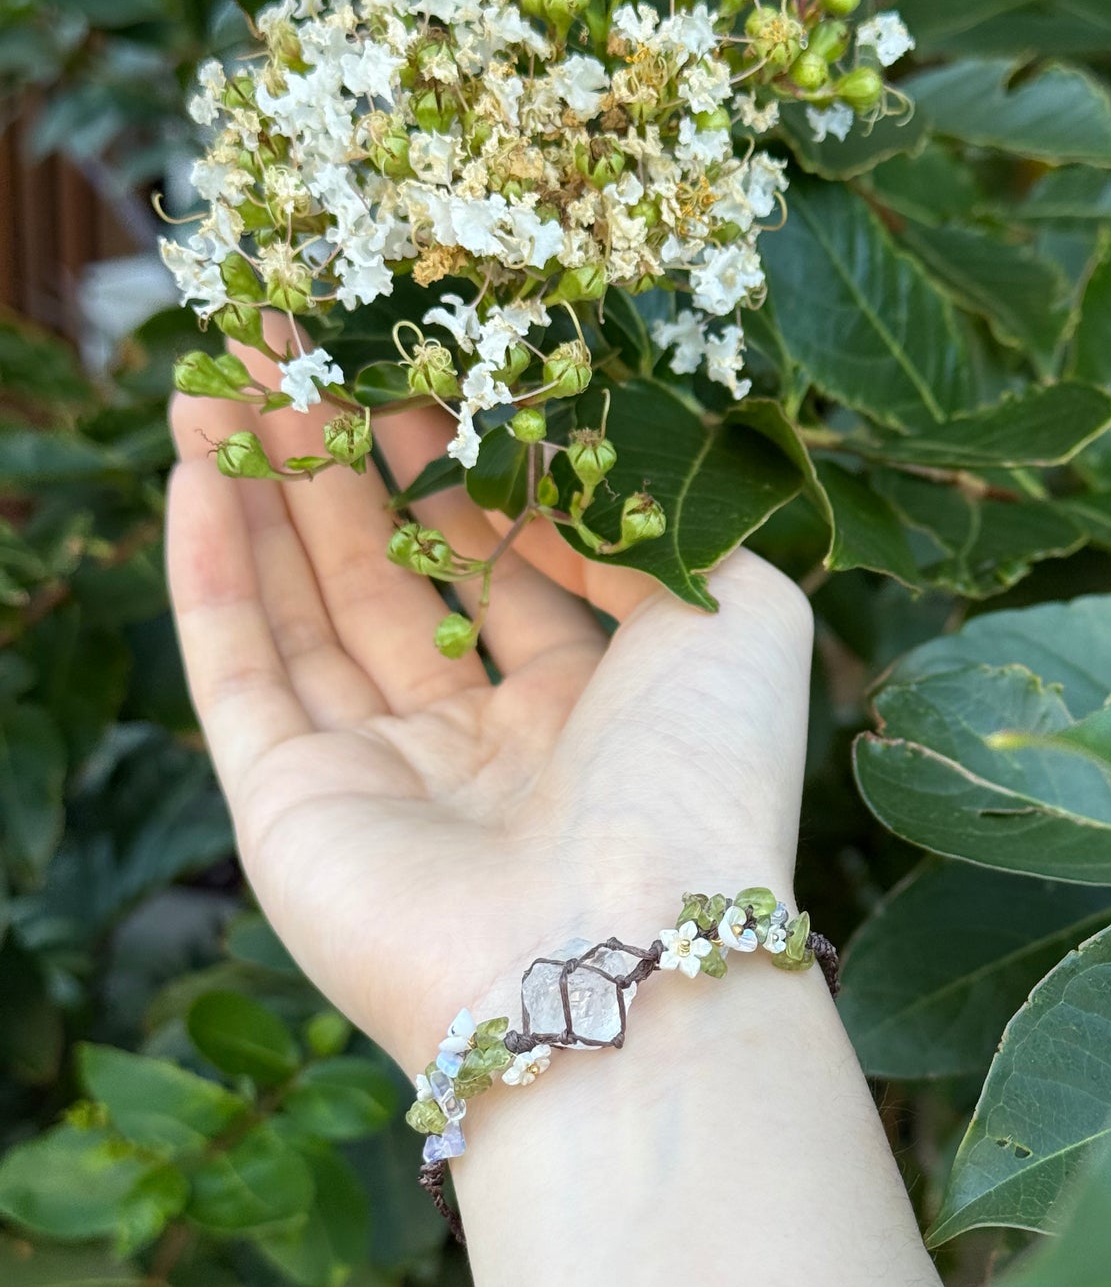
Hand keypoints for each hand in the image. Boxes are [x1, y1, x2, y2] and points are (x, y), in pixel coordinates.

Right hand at [167, 339, 813, 1071]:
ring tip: (222, 369)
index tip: (402, 349)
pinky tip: (196, 467)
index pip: (502, 558)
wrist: (621, 951)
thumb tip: (571, 464)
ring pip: (306, 610)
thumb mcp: (738, 616)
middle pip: (392, 571)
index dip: (450, 454)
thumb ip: (660, 527)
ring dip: (263, 489)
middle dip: (339, 454)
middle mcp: (485, 749)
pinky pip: (238, 672)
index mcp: (594, 706)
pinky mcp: (290, 812)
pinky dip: (211, 572)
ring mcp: (383, 783)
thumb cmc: (701, 779)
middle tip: (286, 335)